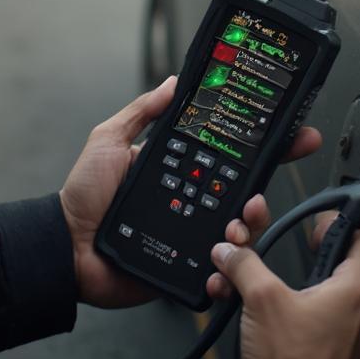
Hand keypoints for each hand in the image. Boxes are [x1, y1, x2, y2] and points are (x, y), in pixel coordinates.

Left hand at [60, 77, 324, 308]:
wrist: (65, 246)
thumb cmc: (84, 195)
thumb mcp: (109, 141)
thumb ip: (140, 112)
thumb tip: (173, 83)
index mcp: (181, 173)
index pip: (230, 158)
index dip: (265, 148)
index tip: (294, 137)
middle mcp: (193, 204)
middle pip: (244, 199)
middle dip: (260, 199)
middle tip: (255, 198)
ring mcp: (193, 238)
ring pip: (239, 237)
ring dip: (247, 232)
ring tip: (234, 228)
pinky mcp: (187, 270)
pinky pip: (219, 274)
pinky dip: (228, 275)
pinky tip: (223, 268)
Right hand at [211, 215, 359, 358]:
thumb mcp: (261, 300)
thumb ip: (244, 264)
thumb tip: (230, 250)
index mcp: (357, 290)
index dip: (337, 224)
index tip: (316, 225)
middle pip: (344, 270)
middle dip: (309, 260)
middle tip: (289, 258)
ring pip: (334, 302)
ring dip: (302, 293)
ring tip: (270, 297)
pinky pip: (332, 330)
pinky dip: (307, 321)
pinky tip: (277, 328)